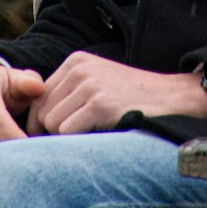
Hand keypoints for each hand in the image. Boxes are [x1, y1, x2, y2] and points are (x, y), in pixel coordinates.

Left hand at [26, 52, 206, 136]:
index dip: (40, 123)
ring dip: (67, 139)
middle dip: (50, 134)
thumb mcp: (97, 85)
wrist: (172, 99)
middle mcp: (79, 69)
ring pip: (52, 124)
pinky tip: (98, 138)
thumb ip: (68, 96)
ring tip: (91, 137)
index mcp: (76, 62)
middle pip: (41, 112)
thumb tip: (34, 125)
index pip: (38, 98)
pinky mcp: (100, 103)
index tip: (52, 140)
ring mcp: (89, 85)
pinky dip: (79, 142)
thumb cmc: (132, 99)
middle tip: (71, 145)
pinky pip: (67, 132)